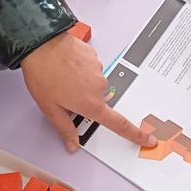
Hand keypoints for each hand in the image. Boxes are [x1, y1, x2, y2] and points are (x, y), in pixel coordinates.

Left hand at [21, 32, 156, 151]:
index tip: (149, 139)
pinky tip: (67, 66)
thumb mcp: (50, 108)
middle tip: (65, 93)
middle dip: (85, 100)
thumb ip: (65, 128)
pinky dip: (81, 69)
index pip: (118, 124)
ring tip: (62, 77)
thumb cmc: (44, 75)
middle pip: (99, 100)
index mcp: (91, 104)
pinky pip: (91, 67)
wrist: (41, 45)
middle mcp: (99, 87)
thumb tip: (72, 145)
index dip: (135, 134)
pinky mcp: (95, 56)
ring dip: (81, 83)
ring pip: (94, 83)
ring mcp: (99, 70)